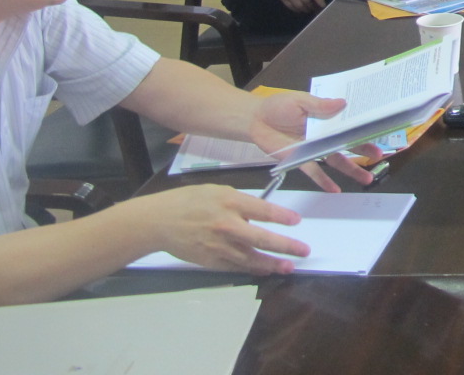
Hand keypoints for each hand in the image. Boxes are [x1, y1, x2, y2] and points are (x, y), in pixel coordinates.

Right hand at [143, 184, 308, 275]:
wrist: (160, 222)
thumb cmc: (189, 202)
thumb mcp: (217, 191)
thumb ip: (240, 203)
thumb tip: (260, 215)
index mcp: (229, 202)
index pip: (263, 211)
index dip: (283, 217)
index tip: (297, 221)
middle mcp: (227, 225)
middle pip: (262, 239)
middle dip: (286, 246)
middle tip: (303, 251)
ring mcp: (219, 246)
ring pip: (251, 258)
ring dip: (272, 264)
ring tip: (289, 267)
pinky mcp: (211, 261)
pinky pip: (236, 267)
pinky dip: (252, 269)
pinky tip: (265, 270)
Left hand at [248, 92, 379, 191]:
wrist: (255, 120)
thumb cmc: (278, 106)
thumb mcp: (299, 100)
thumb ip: (320, 105)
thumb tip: (343, 103)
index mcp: (327, 117)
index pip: (349, 122)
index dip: (364, 127)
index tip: (379, 131)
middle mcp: (324, 134)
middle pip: (347, 143)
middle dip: (364, 150)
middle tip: (379, 156)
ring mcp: (314, 149)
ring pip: (336, 161)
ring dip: (351, 170)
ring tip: (367, 179)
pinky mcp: (301, 160)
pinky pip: (315, 172)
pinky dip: (324, 182)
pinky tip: (335, 190)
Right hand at [259, 0, 324, 13]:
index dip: (319, 1)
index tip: (323, 6)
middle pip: (307, 2)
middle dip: (312, 7)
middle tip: (316, 9)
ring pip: (299, 6)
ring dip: (305, 9)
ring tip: (308, 10)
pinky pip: (290, 6)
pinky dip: (296, 9)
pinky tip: (299, 10)